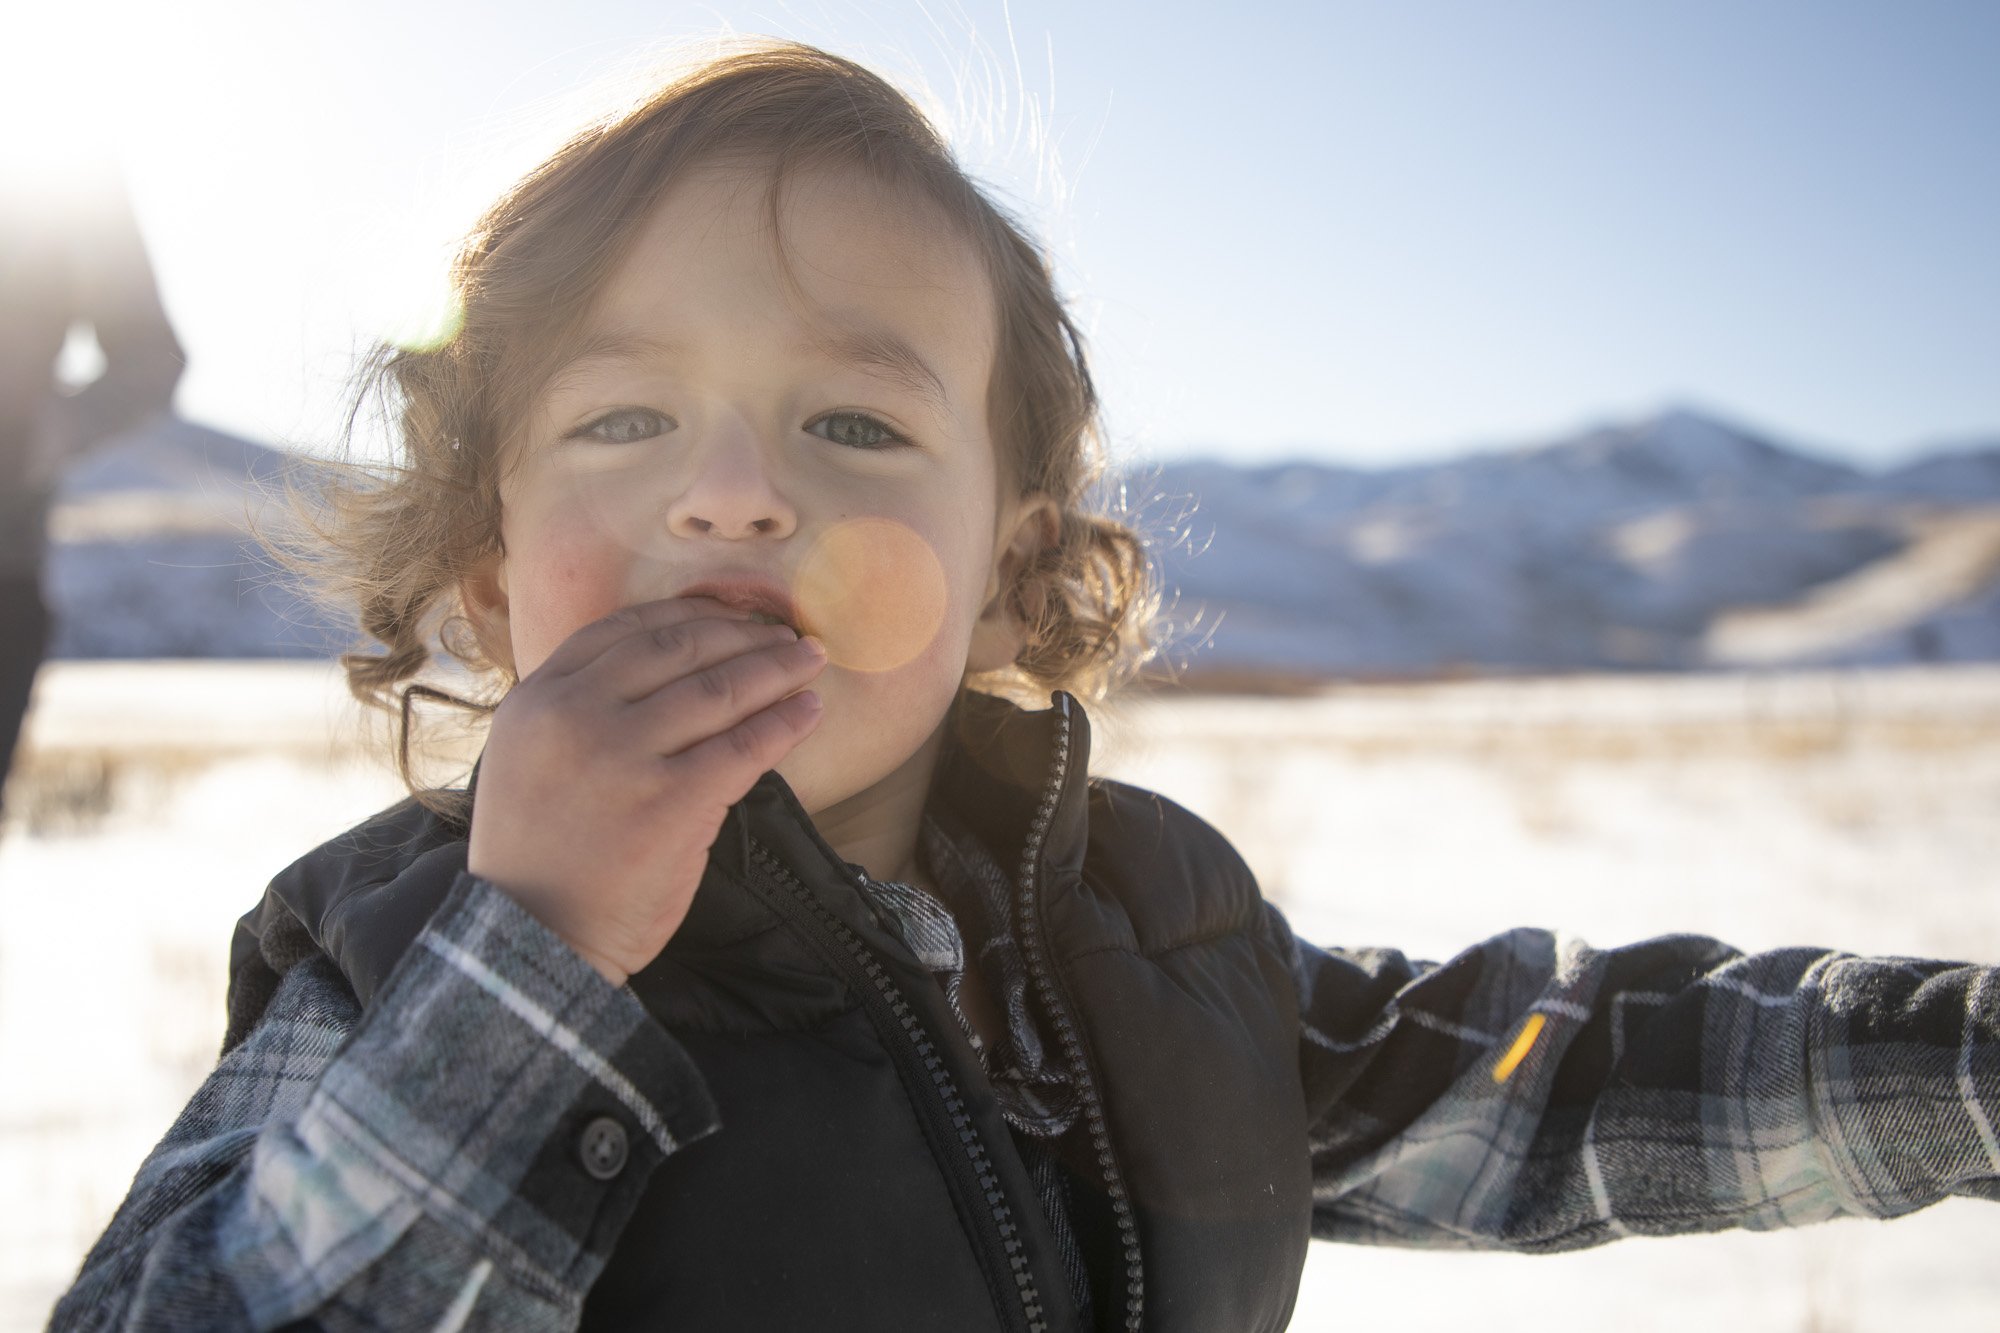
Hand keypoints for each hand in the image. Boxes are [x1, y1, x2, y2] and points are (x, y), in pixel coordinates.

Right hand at [467, 596, 826, 985]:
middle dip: (743, 635)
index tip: (731, 614)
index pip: (626, 629)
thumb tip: (669, 671)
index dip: (690, 614)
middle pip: (680, 649)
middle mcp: (576, 715)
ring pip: (720, 689)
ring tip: (808, 662)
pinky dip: (785, 723)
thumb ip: (580, 710)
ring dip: (776, 669)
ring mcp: (624, 756)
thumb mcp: (529, 758)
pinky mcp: (672, 802)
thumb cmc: (540, 855)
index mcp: (539, 698)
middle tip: (785, 636)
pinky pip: (745, 747)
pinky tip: (809, 712)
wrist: (534, 936)